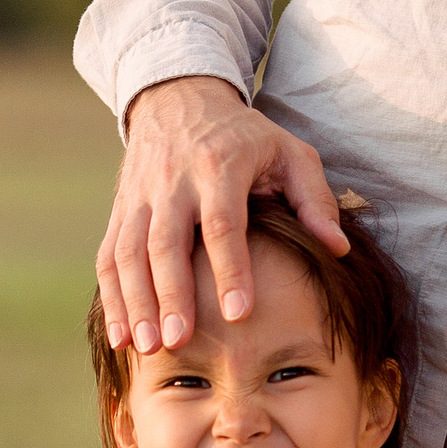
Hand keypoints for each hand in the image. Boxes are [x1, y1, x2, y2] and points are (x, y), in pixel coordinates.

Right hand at [99, 75, 345, 355]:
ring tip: (147, 348)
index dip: (230, 269)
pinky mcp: (120, 210)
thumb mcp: (288, 151)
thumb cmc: (244, 136)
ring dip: (135, 303)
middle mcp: (173, 181)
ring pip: (129, 253)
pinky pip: (109, 256)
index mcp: (219, 165)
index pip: (223, 223)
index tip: (240, 315)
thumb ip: (314, 199)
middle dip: (170, 295)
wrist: (177, 99)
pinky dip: (112, 298)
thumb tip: (337, 248)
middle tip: (179, 342)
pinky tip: (121, 337)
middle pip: (166, 244)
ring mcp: (140, 197)